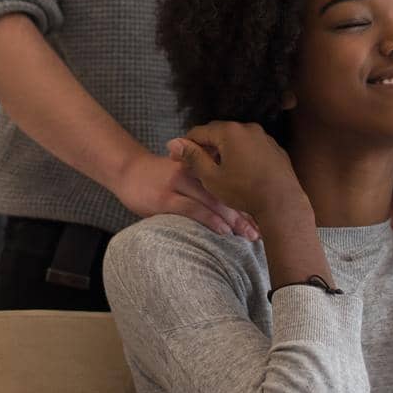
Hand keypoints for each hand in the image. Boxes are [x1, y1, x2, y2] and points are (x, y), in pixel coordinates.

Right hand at [116, 142, 260, 239]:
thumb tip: (237, 192)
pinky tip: (223, 231)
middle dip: (246, 210)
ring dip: (234, 218)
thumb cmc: (162, 172)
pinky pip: (194, 208)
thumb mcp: (189, 167)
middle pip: (227, 189)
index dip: (248, 194)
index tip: (265, 212)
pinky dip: (211, 219)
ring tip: (249, 235)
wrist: (127, 170)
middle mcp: (192, 167)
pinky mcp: (165, 197)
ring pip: (214, 199)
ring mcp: (178, 181)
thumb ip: (209, 172)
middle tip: (262, 230)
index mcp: (200, 157)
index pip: (232, 174)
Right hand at [165, 121, 306, 231]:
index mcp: (230, 132)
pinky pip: (252, 148)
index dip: (185, 145)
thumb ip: (192, 157)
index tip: (177, 158)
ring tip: (218, 171)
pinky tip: (240, 174)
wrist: (282, 204)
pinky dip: (242, 156)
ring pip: (236, 140)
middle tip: (196, 166)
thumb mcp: (211, 177)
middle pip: (218, 133)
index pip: (199, 132)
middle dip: (206, 147)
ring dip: (224, 151)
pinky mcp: (275, 149)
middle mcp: (248, 128)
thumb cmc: (244, 192)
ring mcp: (264, 137)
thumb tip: (173, 142)